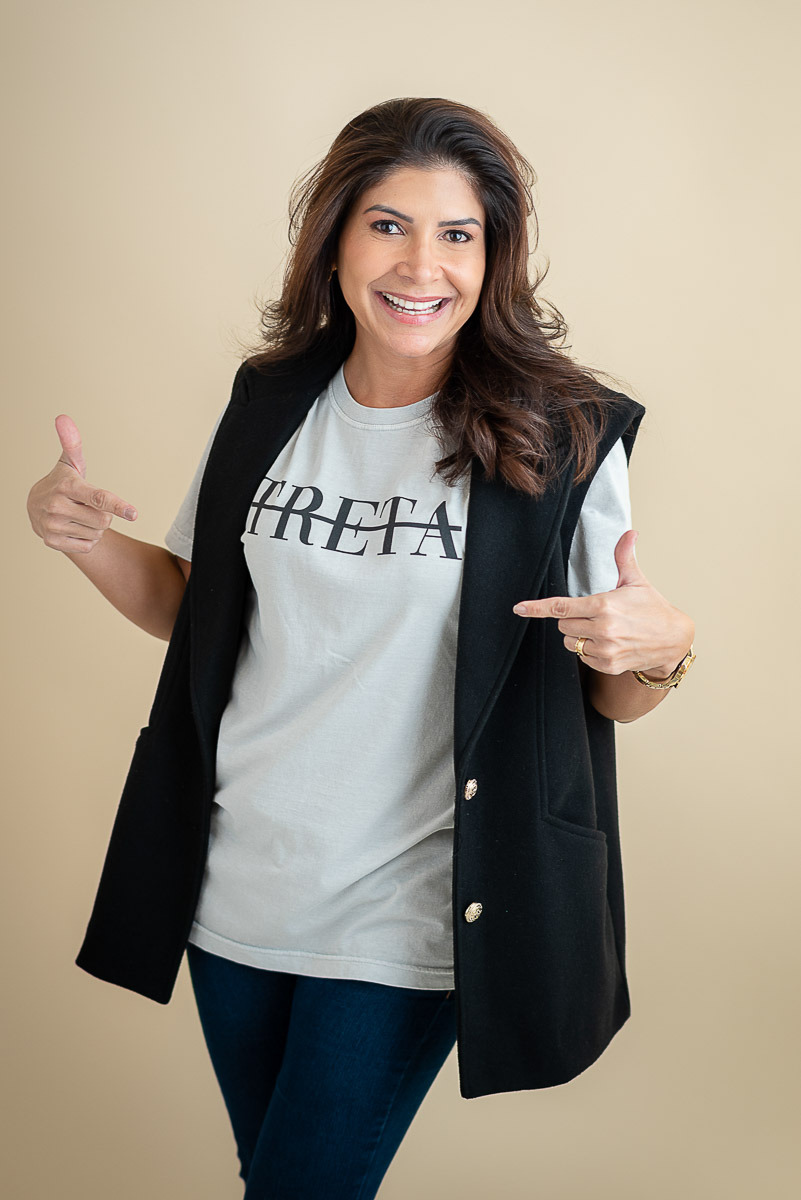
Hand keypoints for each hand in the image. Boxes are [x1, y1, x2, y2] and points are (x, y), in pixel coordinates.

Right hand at [27, 415, 137, 553]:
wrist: (34, 508)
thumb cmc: (61, 482)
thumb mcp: (69, 463)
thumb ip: (72, 443)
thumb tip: (63, 418)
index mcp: (67, 487)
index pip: (98, 498)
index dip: (117, 505)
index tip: (134, 513)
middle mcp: (57, 507)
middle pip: (104, 520)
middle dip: (104, 514)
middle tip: (88, 506)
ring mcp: (53, 526)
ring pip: (97, 534)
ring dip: (95, 527)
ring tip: (79, 516)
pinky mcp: (53, 542)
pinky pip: (87, 546)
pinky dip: (86, 539)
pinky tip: (73, 527)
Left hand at [512, 530, 693, 677]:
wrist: (673, 640)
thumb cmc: (653, 609)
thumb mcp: (637, 582)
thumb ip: (624, 558)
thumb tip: (629, 533)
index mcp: (604, 605)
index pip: (562, 606)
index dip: (536, 608)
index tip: (519, 608)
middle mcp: (602, 629)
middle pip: (563, 625)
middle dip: (572, 619)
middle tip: (593, 615)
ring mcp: (605, 649)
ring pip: (570, 643)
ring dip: (579, 636)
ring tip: (603, 630)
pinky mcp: (608, 665)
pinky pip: (582, 658)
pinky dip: (589, 651)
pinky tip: (609, 644)